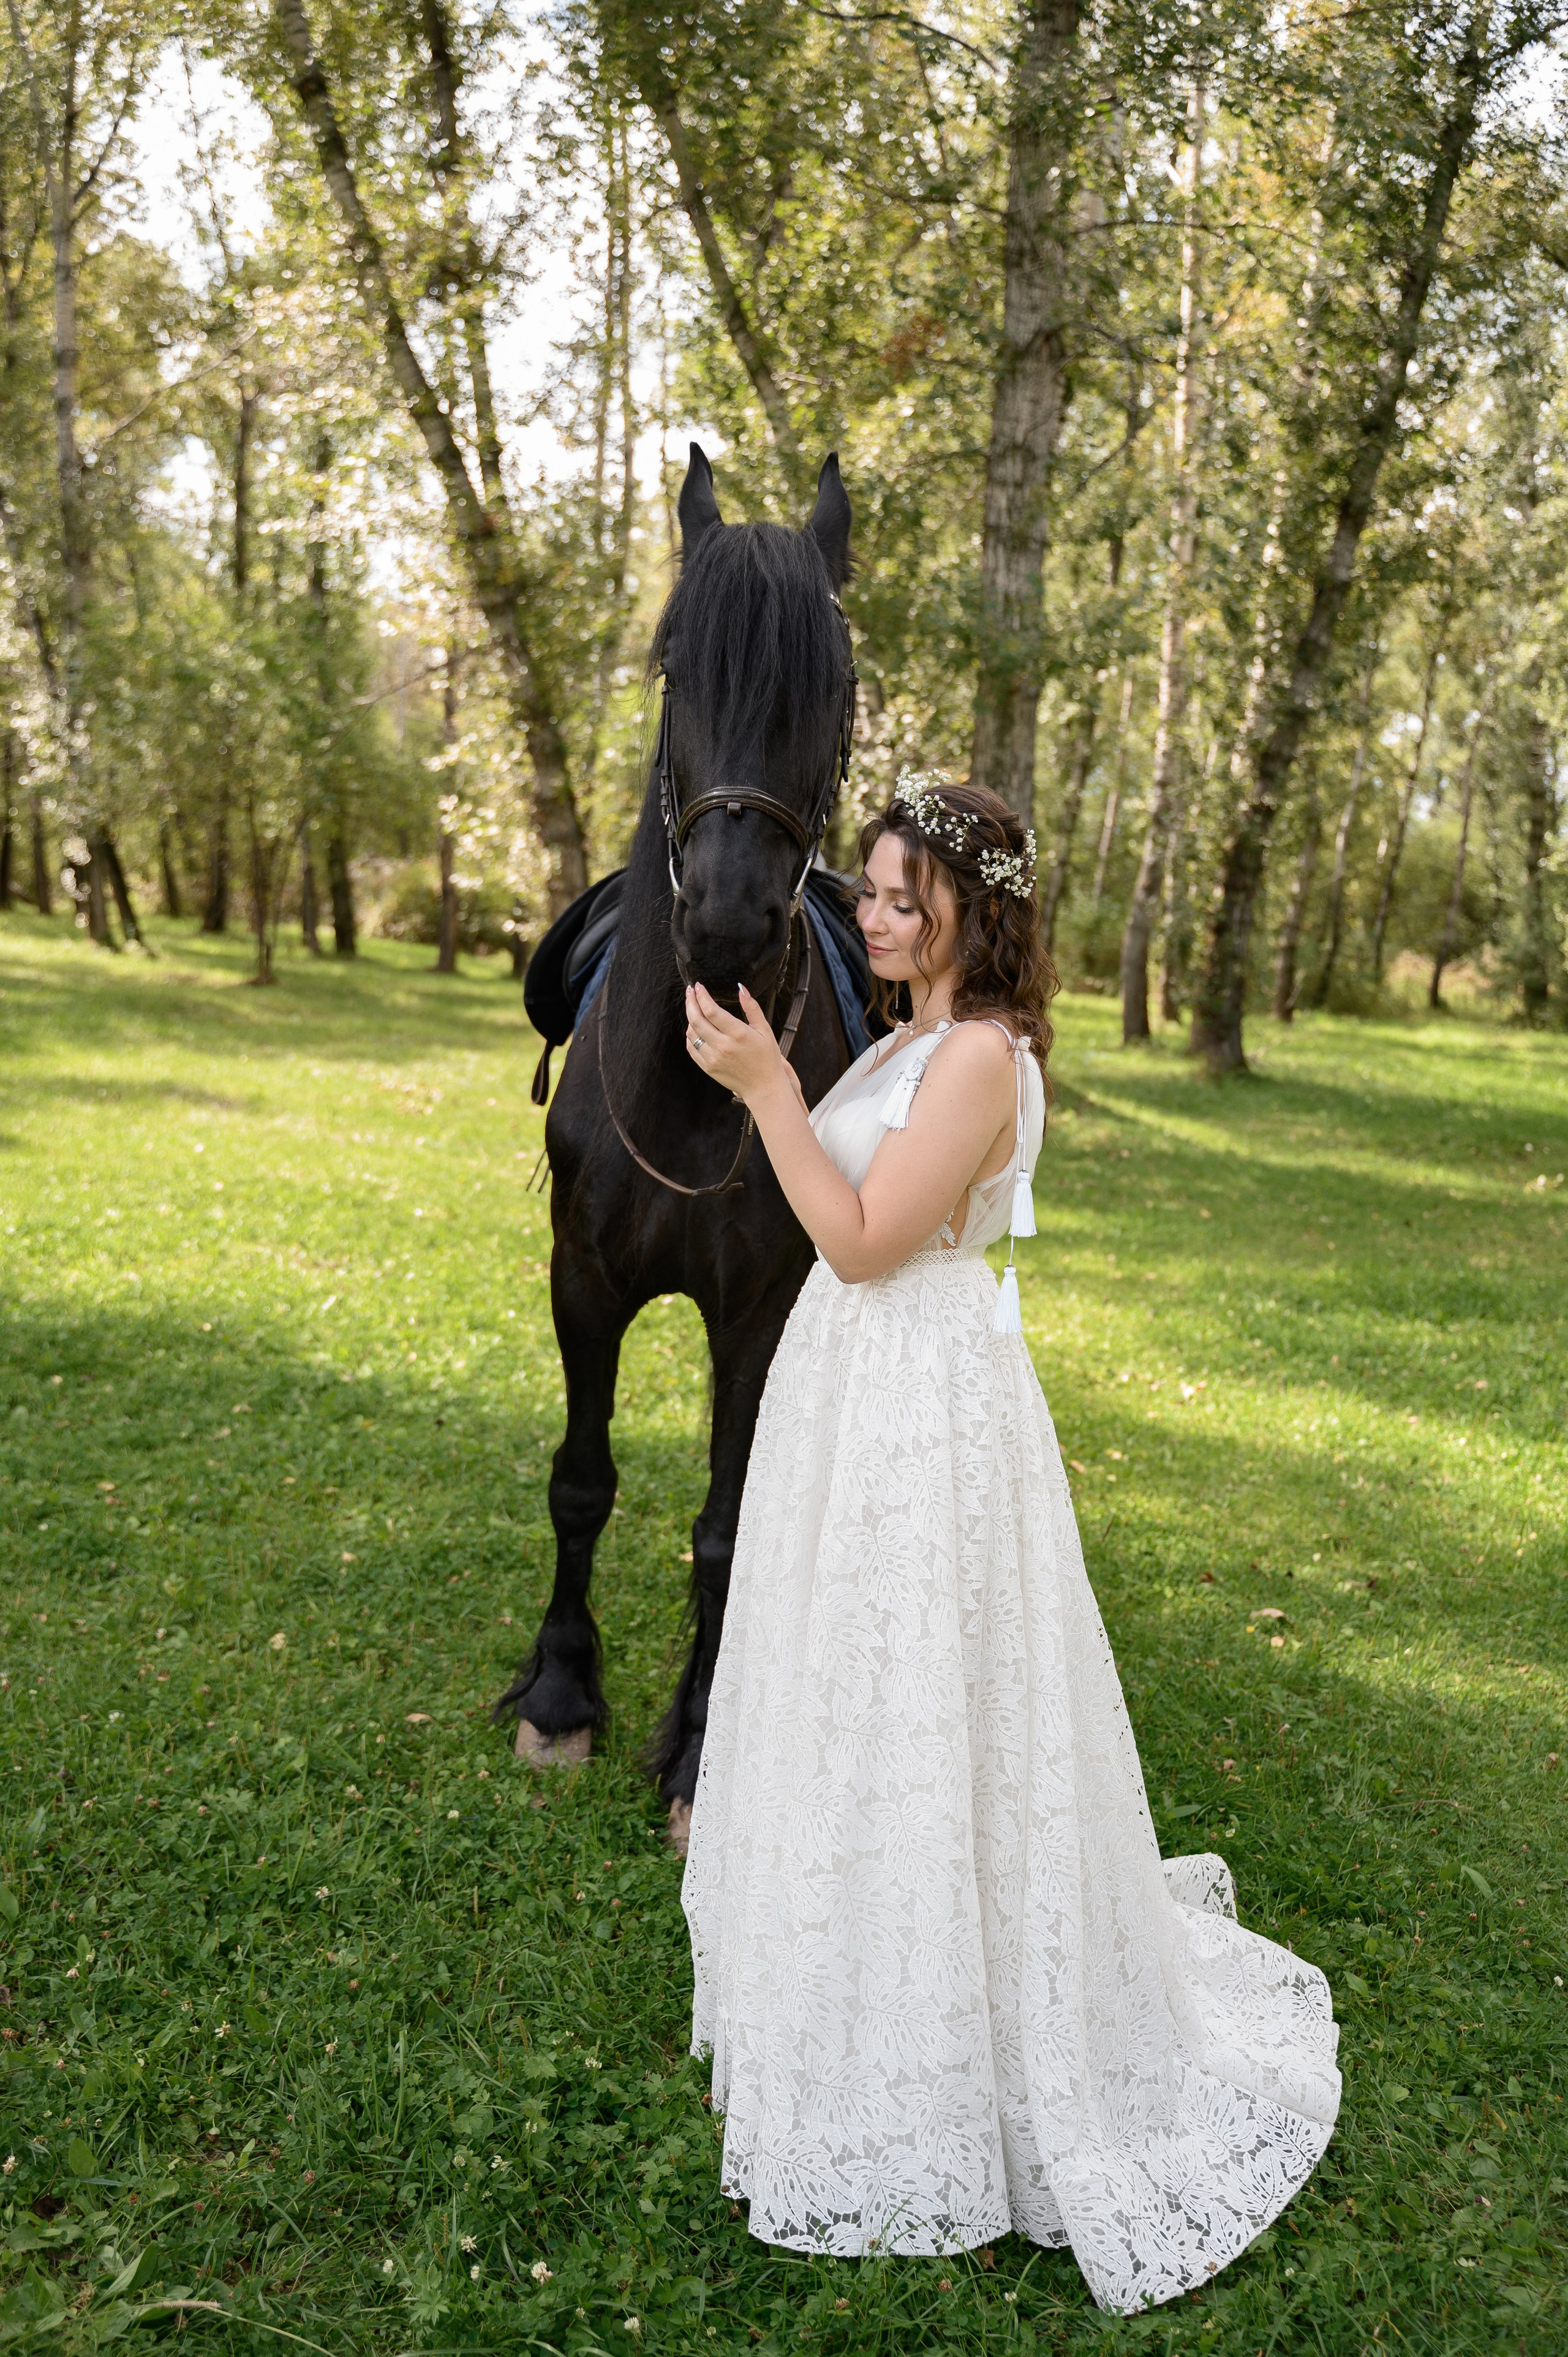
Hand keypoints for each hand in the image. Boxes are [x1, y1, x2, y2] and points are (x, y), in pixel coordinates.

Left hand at [684, 982, 789, 1108]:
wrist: (763, 1087)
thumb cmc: (767, 1057)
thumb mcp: (764, 1030)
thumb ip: (752, 1008)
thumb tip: (741, 988)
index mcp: (738, 1034)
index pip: (711, 1010)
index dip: (701, 996)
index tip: (698, 986)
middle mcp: (723, 1046)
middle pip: (696, 1020)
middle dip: (690, 1002)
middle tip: (690, 992)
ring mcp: (713, 1058)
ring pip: (691, 1033)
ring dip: (690, 1017)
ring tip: (695, 1008)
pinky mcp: (708, 1067)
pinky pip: (691, 1048)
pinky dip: (690, 1035)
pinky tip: (695, 1027)